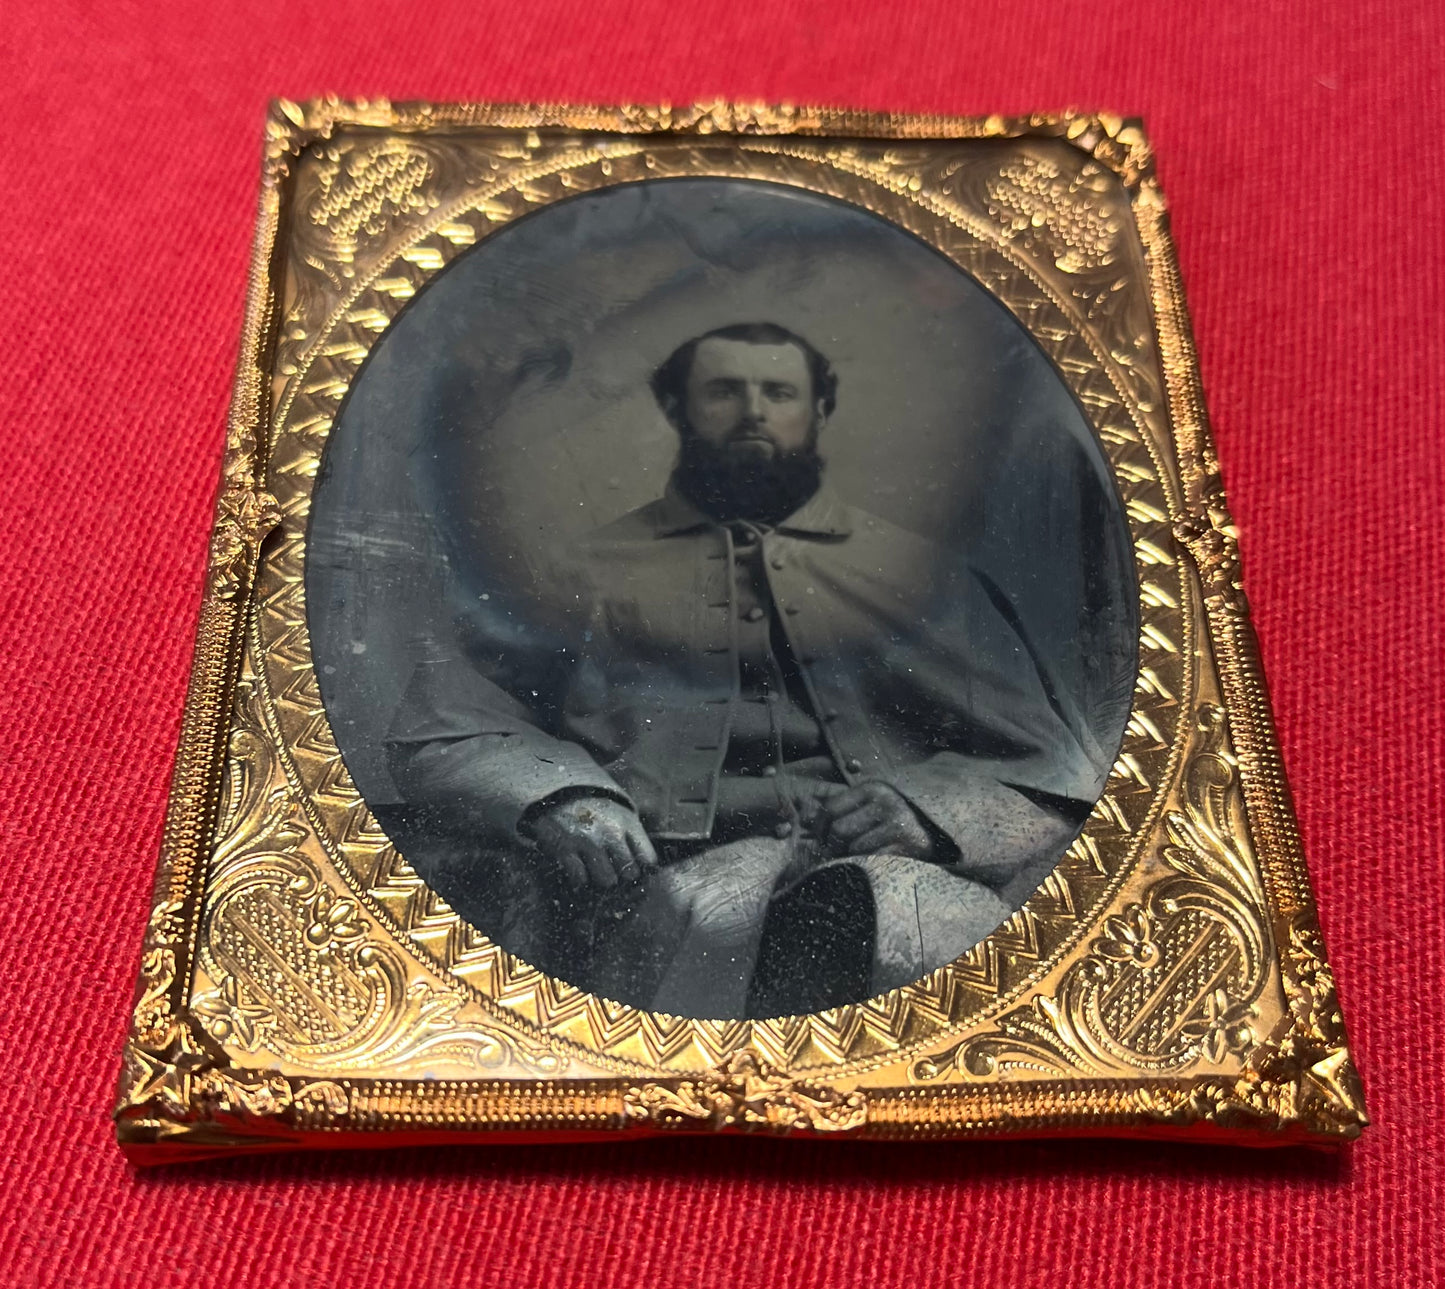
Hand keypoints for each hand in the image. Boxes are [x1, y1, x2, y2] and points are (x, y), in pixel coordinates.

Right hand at [526, 795, 658, 890]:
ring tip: (594, 868)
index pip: (648, 859)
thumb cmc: (594, 807)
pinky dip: (578, 878)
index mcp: (628, 823)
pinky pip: (580, 879)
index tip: (633, 866)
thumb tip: (648, 866)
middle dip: (621, 874)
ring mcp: (588, 841)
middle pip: (630, 873)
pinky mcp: (565, 847)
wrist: (557, 789)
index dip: (642, 867)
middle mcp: (611, 832)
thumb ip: (634, 836)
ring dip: (600, 878)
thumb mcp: (620, 812)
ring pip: (607, 880)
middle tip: (612, 868)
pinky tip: (577, 867)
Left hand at [800, 781, 936, 859]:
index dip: (818, 828)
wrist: (940, 829)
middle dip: (831, 846)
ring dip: (849, 858)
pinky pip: (873, 861)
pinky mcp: (908, 847)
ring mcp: (898, 825)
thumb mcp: (872, 802)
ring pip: (854, 849)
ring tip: (853, 860)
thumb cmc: (897, 816)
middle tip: (833, 854)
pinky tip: (869, 864)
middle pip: (839, 830)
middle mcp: (886, 803)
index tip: (818, 839)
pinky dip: (866, 866)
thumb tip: (804, 814)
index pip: (830, 809)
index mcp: (873, 789)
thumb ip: (841, 805)